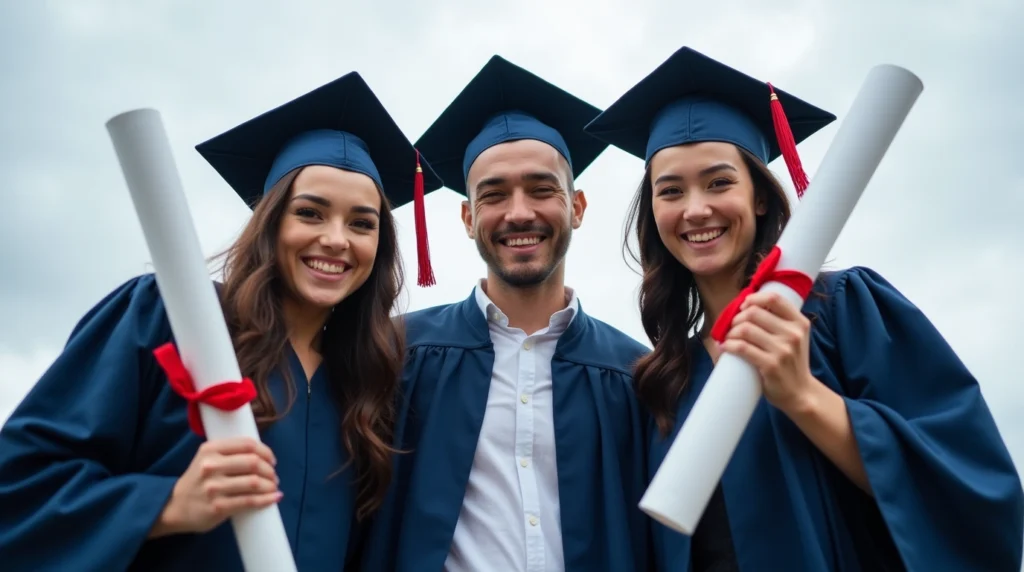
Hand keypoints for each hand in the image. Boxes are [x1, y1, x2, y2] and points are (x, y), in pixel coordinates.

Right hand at [151, 437, 280, 536]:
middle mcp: (211, 466)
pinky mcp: (218, 507)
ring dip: (270, 485)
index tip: (272, 460)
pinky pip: (249, 501)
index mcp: (210, 449)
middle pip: (253, 463)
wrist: (174, 507)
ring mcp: (214, 487)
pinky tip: (274, 498)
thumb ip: (229, 452)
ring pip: (254, 482)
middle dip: (270, 470)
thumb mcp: (207, 458)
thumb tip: (263, 455)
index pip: (247, 444)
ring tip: (273, 487)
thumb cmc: (198, 480)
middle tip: (274, 477)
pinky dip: (266, 499)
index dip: (266, 452)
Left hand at [719, 290, 816, 413]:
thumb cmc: (792, 362)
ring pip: (745, 329)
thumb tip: (746, 305)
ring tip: (729, 339)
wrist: (800, 393)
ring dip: (730, 332)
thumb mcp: (795, 337)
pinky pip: (742, 348)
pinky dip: (728, 345)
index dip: (754, 298)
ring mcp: (783, 350)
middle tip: (732, 327)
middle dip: (737, 318)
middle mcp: (793, 334)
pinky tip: (725, 347)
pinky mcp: (771, 365)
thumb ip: (779, 321)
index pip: (774, 298)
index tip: (743, 306)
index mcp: (799, 323)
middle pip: (753, 313)